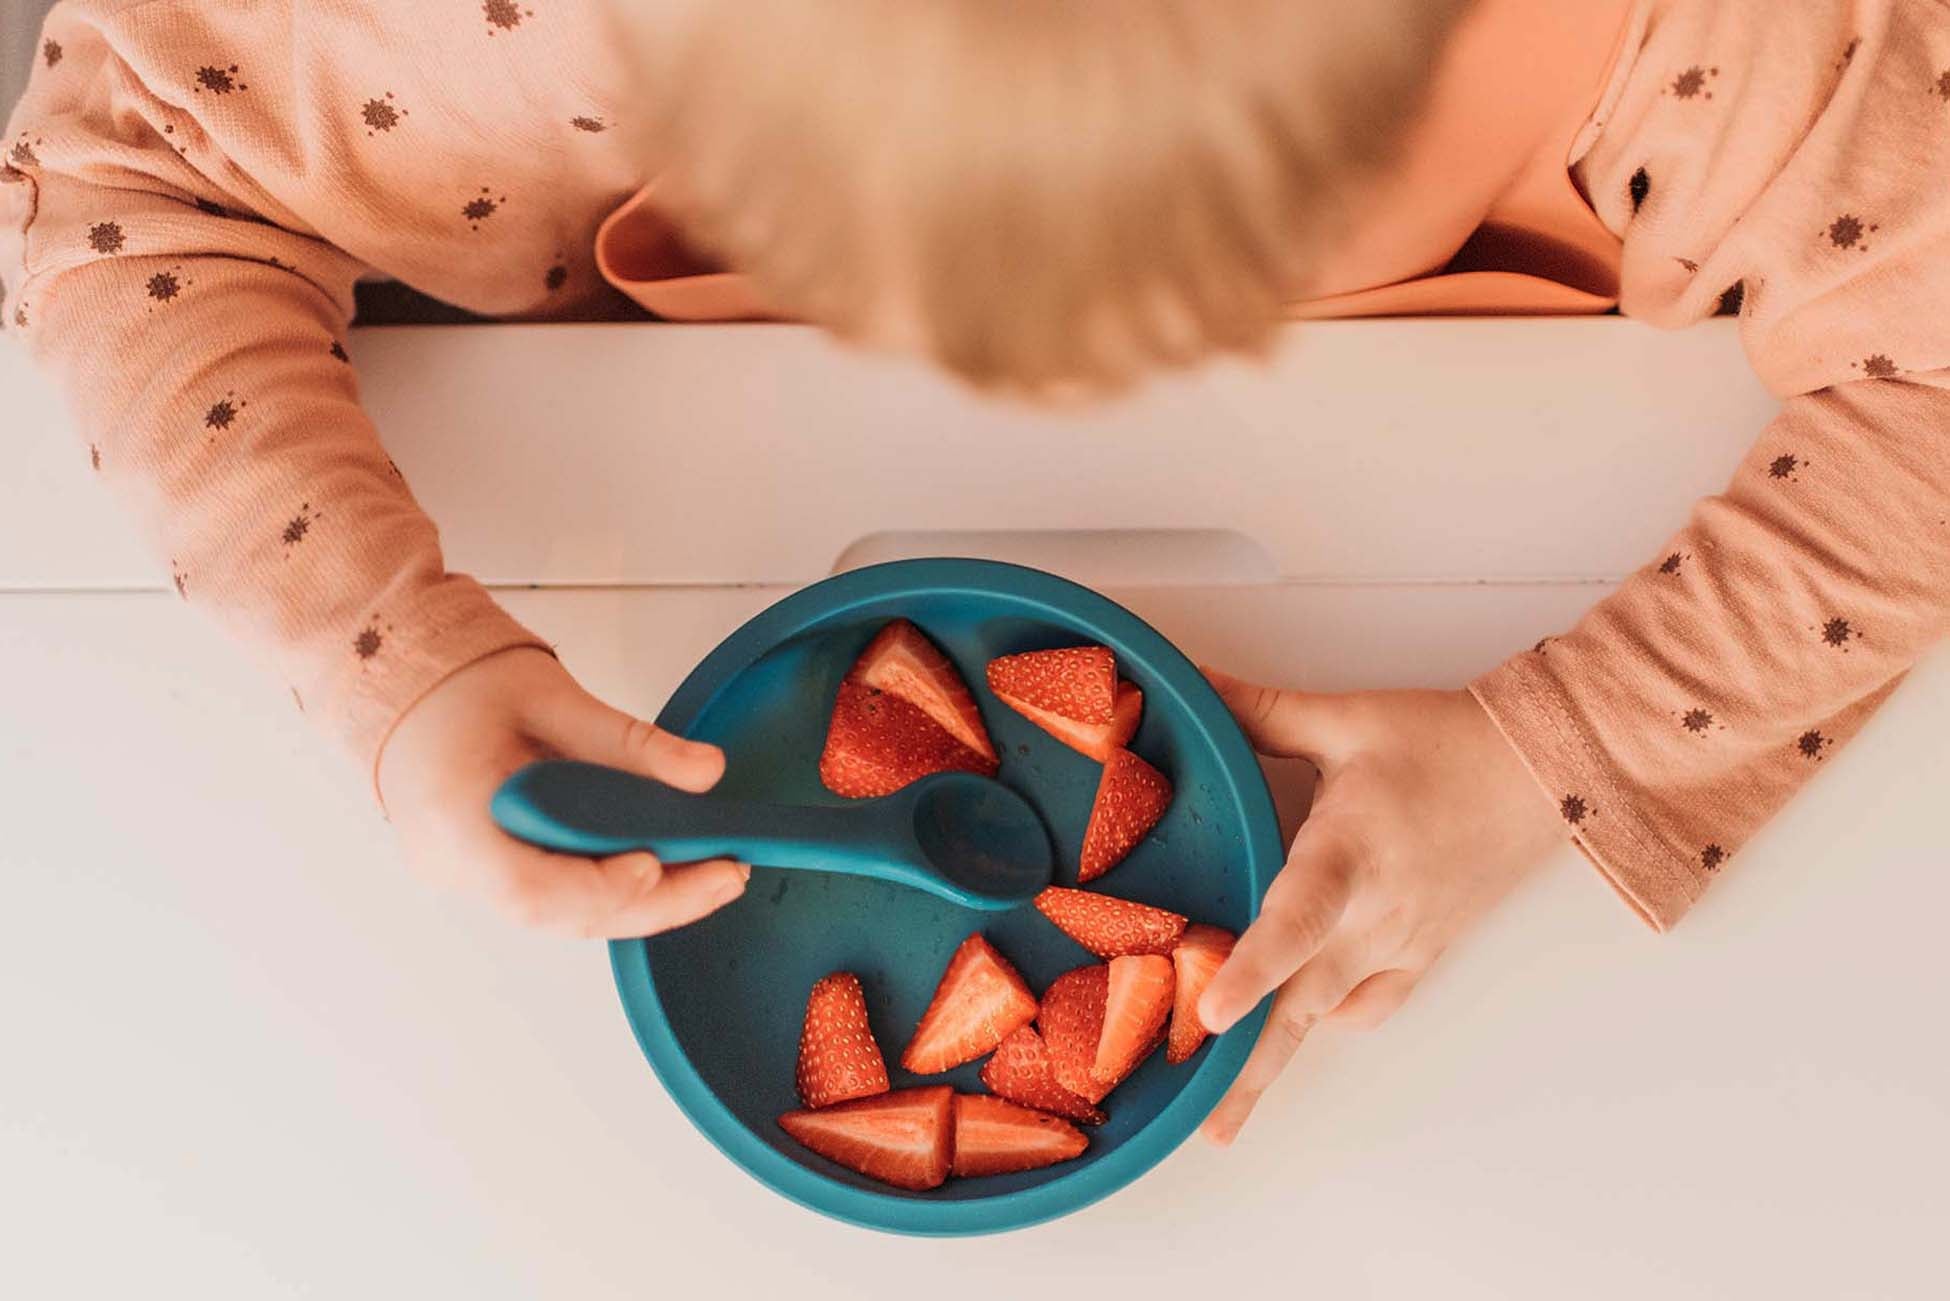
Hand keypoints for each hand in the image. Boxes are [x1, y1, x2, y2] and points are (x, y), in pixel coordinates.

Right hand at [377, 647, 749, 937]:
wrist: (402, 681)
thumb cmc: (458, 684)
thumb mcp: (550, 696)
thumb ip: (629, 741)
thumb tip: (705, 773)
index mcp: (451, 817)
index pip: (528, 887)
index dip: (597, 887)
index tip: (654, 863)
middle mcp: (452, 863)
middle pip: (560, 913)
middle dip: (653, 904)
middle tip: (727, 877)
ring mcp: (467, 875)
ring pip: (565, 914)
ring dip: (644, 901)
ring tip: (716, 875)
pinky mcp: (488, 872)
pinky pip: (557, 894)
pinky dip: (614, 886)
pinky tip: (669, 869)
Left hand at [1195, 671, 1564, 1144]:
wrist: (1544, 770)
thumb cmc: (1444, 742)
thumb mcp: (1344, 718)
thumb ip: (1257, 708)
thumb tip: (1189, 679)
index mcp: (1349, 852)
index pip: (1296, 920)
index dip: (1253, 968)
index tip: (1212, 1015)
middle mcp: (1374, 913)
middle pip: (1303, 1003)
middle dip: (1251, 1067)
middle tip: (1205, 1124)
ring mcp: (1401, 942)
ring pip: (1329, 1016)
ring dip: (1280, 1062)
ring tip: (1229, 1115)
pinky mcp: (1423, 953)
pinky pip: (1371, 1006)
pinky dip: (1332, 1021)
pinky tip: (1301, 1029)